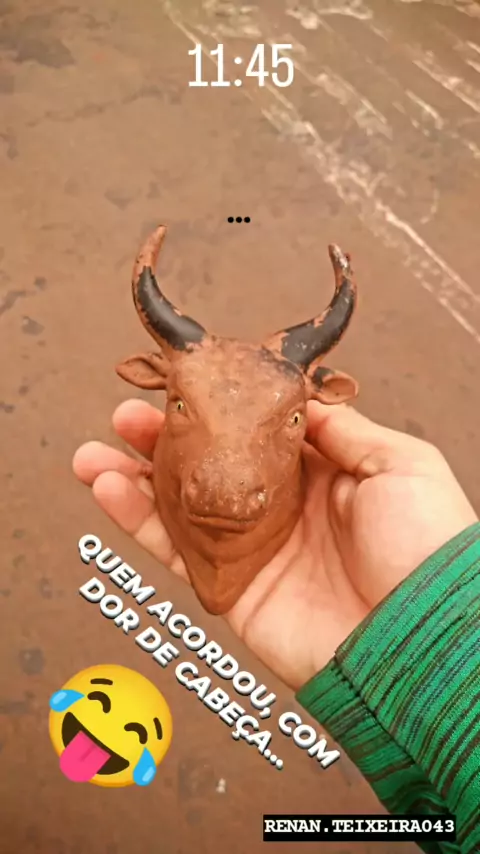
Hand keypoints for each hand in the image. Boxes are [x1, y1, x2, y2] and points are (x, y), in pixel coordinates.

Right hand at [73, 399, 476, 691]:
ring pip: (181, 504)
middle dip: (168, 437)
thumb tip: (301, 397)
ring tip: (99, 448)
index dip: (223, 406)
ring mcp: (254, 548)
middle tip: (133, 411)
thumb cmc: (428, 549)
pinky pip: (174, 550)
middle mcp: (283, 509)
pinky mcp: (232, 588)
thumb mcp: (400, 463)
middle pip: (211, 464)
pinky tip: (108, 488)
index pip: (258, 431)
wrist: (420, 640)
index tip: (192, 381)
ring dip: (136, 475)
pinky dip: (136, 520)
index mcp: (325, 475)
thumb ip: (344, 427)